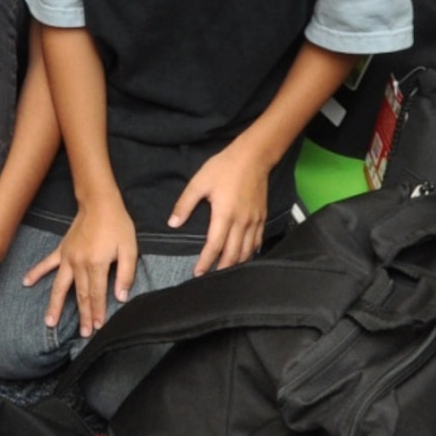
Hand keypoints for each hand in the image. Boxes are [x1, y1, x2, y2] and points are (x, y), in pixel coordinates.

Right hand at [24, 194, 135, 337]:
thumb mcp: (129, 249)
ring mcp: (67, 258)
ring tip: (49, 322)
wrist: (100, 203)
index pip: (97, 295)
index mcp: (96, 264)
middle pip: (80, 295)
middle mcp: (79, 264)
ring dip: (54, 305)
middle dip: (82, 316)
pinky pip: (46, 264)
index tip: (97, 328)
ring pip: (59, 286)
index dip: (97, 312)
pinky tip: (26, 282)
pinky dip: (35, 273)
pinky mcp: (62, 250)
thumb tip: (121, 297)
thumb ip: (125, 274)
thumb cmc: (118, 225)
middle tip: (83, 334)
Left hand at [169, 139, 270, 275]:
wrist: (254, 156)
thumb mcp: (199, 182)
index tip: (198, 274)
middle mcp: (241, 222)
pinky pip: (257, 240)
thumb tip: (173, 223)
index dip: (206, 262)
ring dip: (237, 264)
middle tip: (211, 279)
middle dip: (222, 269)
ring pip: (247, 251)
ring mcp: (254, 220)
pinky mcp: (262, 217)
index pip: (214, 246)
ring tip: (226, 272)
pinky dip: (250, 252)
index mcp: (224, 215)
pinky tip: (245, 257)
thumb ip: (185, 204)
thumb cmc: (224, 167)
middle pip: (233, 254)